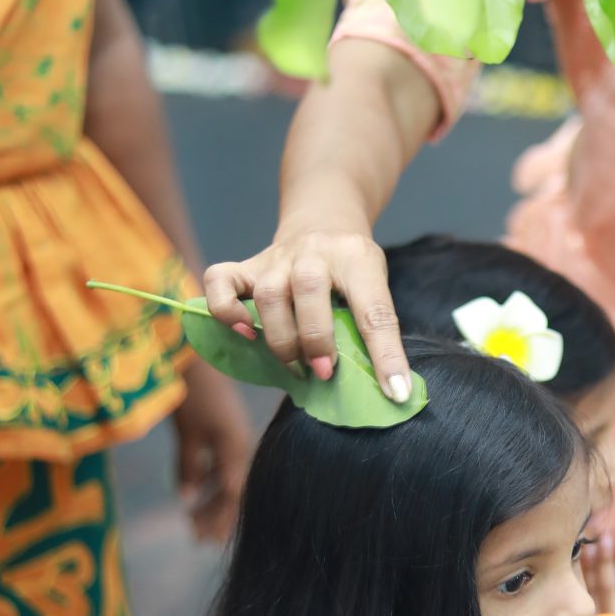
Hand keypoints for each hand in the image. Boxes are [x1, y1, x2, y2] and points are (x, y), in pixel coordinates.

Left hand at [171, 360, 251, 542]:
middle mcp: (242, 446)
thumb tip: (186, 500)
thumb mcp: (189, 434)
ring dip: (211, 499)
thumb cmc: (193, 393)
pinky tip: (194, 486)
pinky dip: (209, 478)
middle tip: (195, 535)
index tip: (206, 539)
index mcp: (237, 451)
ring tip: (192, 518)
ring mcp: (235, 437)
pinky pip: (223, 463)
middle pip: (233, 491)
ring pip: (227, 478)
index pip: (232, 496)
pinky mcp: (226, 428)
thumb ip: (189, 468)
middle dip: (215, 514)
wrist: (198, 352)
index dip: (221, 519)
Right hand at [203, 226, 412, 403]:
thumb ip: (374, 327)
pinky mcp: (246, 266)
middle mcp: (314, 252)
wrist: (323, 223)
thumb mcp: (374, 286)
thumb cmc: (351, 271)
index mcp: (357, 259)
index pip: (376, 310)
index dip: (386, 355)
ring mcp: (277, 257)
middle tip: (324, 372)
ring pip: (268, 293)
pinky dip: (225, 310)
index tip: (395, 392)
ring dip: (281, 338)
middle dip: (315, 340)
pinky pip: (219, 281)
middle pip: (308, 289)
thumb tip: (388, 389)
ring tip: (295, 366)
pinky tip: (243, 332)